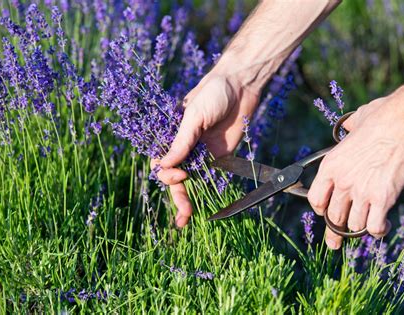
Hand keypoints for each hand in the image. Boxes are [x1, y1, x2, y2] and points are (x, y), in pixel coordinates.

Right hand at [151, 73, 258, 226]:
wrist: (241, 86)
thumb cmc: (212, 93)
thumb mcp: (194, 115)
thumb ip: (182, 141)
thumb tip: (165, 165)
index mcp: (172, 135)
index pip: (162, 162)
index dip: (167, 174)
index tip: (180, 175)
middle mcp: (185, 148)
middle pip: (177, 178)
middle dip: (179, 196)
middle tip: (184, 213)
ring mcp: (202, 154)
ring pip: (192, 182)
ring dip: (189, 200)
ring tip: (187, 218)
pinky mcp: (220, 158)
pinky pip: (211, 178)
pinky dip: (207, 192)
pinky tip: (205, 207)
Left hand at [307, 90, 403, 248]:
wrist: (403, 122)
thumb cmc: (381, 118)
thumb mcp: (355, 123)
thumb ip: (347, 131)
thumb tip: (348, 127)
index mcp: (331, 166)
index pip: (316, 200)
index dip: (320, 209)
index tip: (324, 212)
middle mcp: (342, 182)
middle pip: (333, 217)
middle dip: (334, 231)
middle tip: (334, 242)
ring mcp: (362, 192)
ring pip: (353, 225)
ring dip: (359, 228)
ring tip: (365, 227)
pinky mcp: (382, 199)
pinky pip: (374, 227)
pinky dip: (377, 231)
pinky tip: (382, 227)